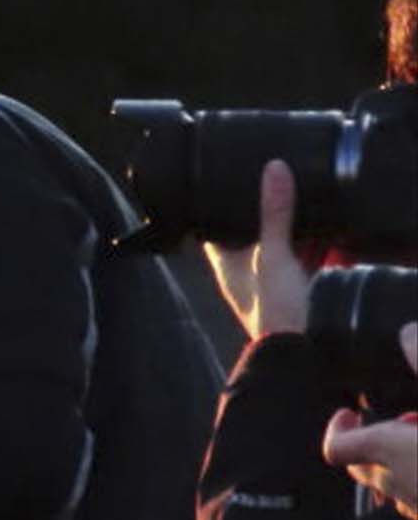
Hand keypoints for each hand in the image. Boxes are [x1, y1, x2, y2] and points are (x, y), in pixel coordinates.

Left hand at [202, 160, 311, 340]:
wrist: (300, 349)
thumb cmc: (274, 308)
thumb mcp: (272, 253)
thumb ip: (274, 213)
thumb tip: (272, 170)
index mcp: (226, 265)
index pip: (210, 229)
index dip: (212, 207)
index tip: (219, 183)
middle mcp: (242, 272)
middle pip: (241, 235)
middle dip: (251, 212)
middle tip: (259, 183)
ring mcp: (267, 279)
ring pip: (268, 245)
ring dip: (276, 226)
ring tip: (282, 196)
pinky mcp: (291, 285)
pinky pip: (293, 256)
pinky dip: (300, 242)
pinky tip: (309, 227)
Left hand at [322, 321, 417, 519]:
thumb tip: (407, 335)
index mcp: (396, 453)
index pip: (341, 448)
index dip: (339, 430)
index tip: (349, 411)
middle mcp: (406, 487)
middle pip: (368, 471)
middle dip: (374, 444)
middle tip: (397, 420)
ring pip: (399, 489)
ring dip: (406, 462)